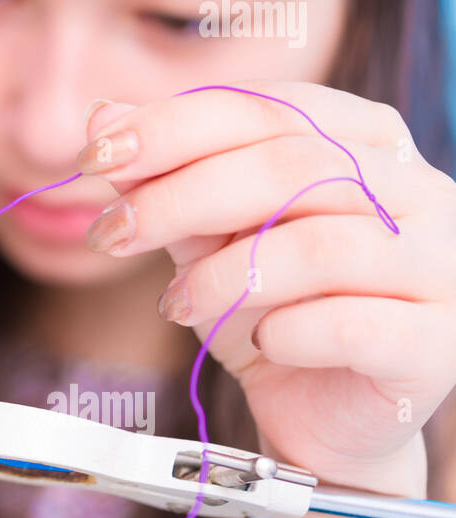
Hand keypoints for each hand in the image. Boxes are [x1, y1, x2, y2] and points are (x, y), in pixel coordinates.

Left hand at [80, 81, 455, 495]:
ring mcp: (439, 264)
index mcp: (365, 140)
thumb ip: (164, 174)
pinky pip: (354, 325)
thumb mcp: (205, 234)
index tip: (96, 156)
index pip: (267, 106)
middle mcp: (417, 190)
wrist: (318, 411)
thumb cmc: (270, 306)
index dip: (173, 126)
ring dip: (223, 275)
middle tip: (111, 233)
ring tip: (173, 304)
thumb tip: (102, 116)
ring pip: (321, 245)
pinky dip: (288, 332)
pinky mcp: (439, 342)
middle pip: (291, 166)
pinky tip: (260, 342)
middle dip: (179, 196)